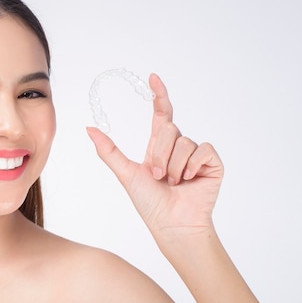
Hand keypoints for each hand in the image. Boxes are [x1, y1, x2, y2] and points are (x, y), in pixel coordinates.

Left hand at [87, 74, 223, 237]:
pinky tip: (190, 180)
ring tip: (173, 183)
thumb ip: (109, 150)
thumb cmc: (150, 204)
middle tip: (157, 176)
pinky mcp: (212, 163)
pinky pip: (202, 149)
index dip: (159, 95)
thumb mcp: (126, 174)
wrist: (172, 224)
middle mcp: (179, 147)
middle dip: (159, 154)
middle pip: (169, 129)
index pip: (161, 114)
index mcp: (160, 147)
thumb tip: (89, 128)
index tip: (153, 77)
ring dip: (173, 166)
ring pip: (184, 142)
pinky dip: (192, 165)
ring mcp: (196, 155)